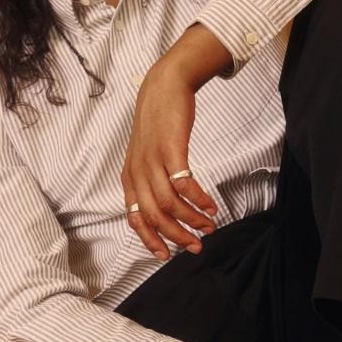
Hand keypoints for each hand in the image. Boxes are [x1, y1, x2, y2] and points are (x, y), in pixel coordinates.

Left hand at [121, 59, 218, 258]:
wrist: (164, 86)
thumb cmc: (158, 123)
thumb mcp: (146, 155)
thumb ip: (151, 181)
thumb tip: (164, 209)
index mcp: (130, 177)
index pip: (135, 218)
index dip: (150, 240)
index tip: (167, 255)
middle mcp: (138, 172)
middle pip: (154, 216)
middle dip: (177, 236)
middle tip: (196, 246)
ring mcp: (153, 160)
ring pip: (169, 203)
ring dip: (191, 219)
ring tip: (209, 225)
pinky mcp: (170, 148)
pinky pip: (183, 183)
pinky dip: (198, 198)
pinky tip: (210, 204)